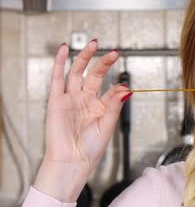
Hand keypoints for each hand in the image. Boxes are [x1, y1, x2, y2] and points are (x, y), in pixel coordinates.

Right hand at [34, 40, 131, 201]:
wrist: (71, 162)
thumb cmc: (90, 149)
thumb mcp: (107, 125)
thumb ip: (115, 105)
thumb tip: (126, 89)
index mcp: (100, 107)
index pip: (111, 90)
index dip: (118, 86)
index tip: (125, 84)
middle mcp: (85, 100)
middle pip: (94, 75)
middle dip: (103, 62)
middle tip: (114, 52)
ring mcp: (71, 99)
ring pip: (77, 72)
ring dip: (85, 57)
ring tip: (94, 44)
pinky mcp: (56, 100)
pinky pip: (57, 78)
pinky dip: (60, 62)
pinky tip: (65, 49)